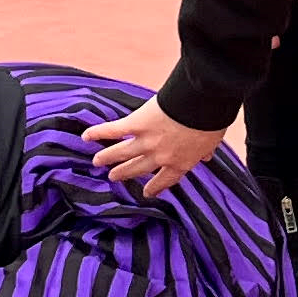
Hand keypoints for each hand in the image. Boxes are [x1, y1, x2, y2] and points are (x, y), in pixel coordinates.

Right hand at [86, 97, 226, 191]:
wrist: (201, 104)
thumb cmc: (210, 121)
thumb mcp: (212, 142)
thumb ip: (205, 152)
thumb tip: (206, 158)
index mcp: (180, 163)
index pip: (165, 180)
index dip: (155, 187)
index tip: (146, 192)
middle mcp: (159, 157)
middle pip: (138, 168)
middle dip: (125, 173)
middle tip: (114, 177)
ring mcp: (146, 142)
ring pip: (121, 153)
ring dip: (107, 157)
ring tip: (97, 162)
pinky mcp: (136, 125)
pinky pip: (114, 131)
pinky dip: (98, 133)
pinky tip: (86, 137)